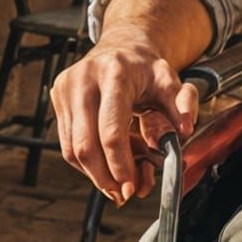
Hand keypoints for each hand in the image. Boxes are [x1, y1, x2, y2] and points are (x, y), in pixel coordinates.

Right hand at [50, 39, 199, 205]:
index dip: (119, 164)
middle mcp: (84, 80)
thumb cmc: (146, 68)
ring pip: (72, 149)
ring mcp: (66, 89)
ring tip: (118, 181)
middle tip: (123, 194)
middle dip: (104, 177)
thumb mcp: (171, 82)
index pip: (111, 131)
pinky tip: (107, 164)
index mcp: (115, 73)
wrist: (121, 47)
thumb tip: (183, 131)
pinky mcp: (58, 98)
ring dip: (95, 174)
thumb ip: (183, 105)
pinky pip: (67, 143)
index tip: (131, 185)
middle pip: (85, 145)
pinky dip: (87, 162)